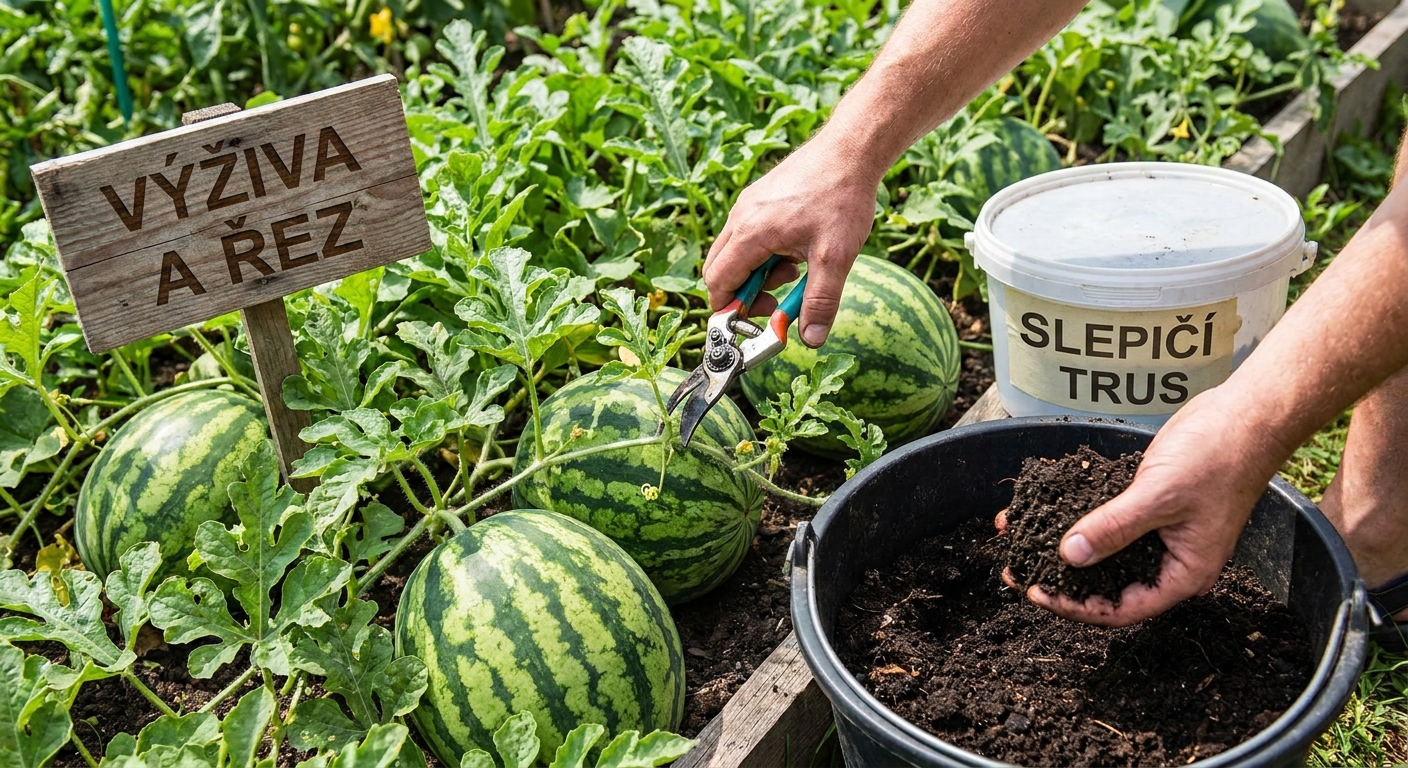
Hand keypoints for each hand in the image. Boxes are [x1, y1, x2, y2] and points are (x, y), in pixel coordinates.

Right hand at [703, 134, 880, 346]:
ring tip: (795, 270)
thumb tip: (810, 339)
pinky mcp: (759, 197)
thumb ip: (820, 301)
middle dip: (744, 293)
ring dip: (758, 272)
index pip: (718, 282)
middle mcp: (741, 216)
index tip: (758, 321)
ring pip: (735, 252)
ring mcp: (748, 204)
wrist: (852, 149)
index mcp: (751, 233)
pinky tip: (798, 249)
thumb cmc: (843, 197)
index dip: (731, 309)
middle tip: (778, 300)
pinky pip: (748, 235)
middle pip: (720, 269)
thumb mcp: (836, 257)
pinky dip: (765, 252)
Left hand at [997, 389, 1282, 626]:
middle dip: (1063, 580)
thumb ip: (1114, 528)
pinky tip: (1042, 508)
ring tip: (1019, 540)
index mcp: (1183, 574)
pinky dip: (1077, 518)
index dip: (1076, 607)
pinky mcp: (1149, 508)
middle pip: (1109, 586)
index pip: (1122, 608)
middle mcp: (1170, 561)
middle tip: (1017, 571)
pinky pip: (1108, 522)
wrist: (1244, 415)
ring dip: (1063, 548)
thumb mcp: (1159, 496)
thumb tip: (1069, 557)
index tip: (1036, 592)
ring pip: (1105, 554)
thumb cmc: (1217, 458)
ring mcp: (1160, 535)